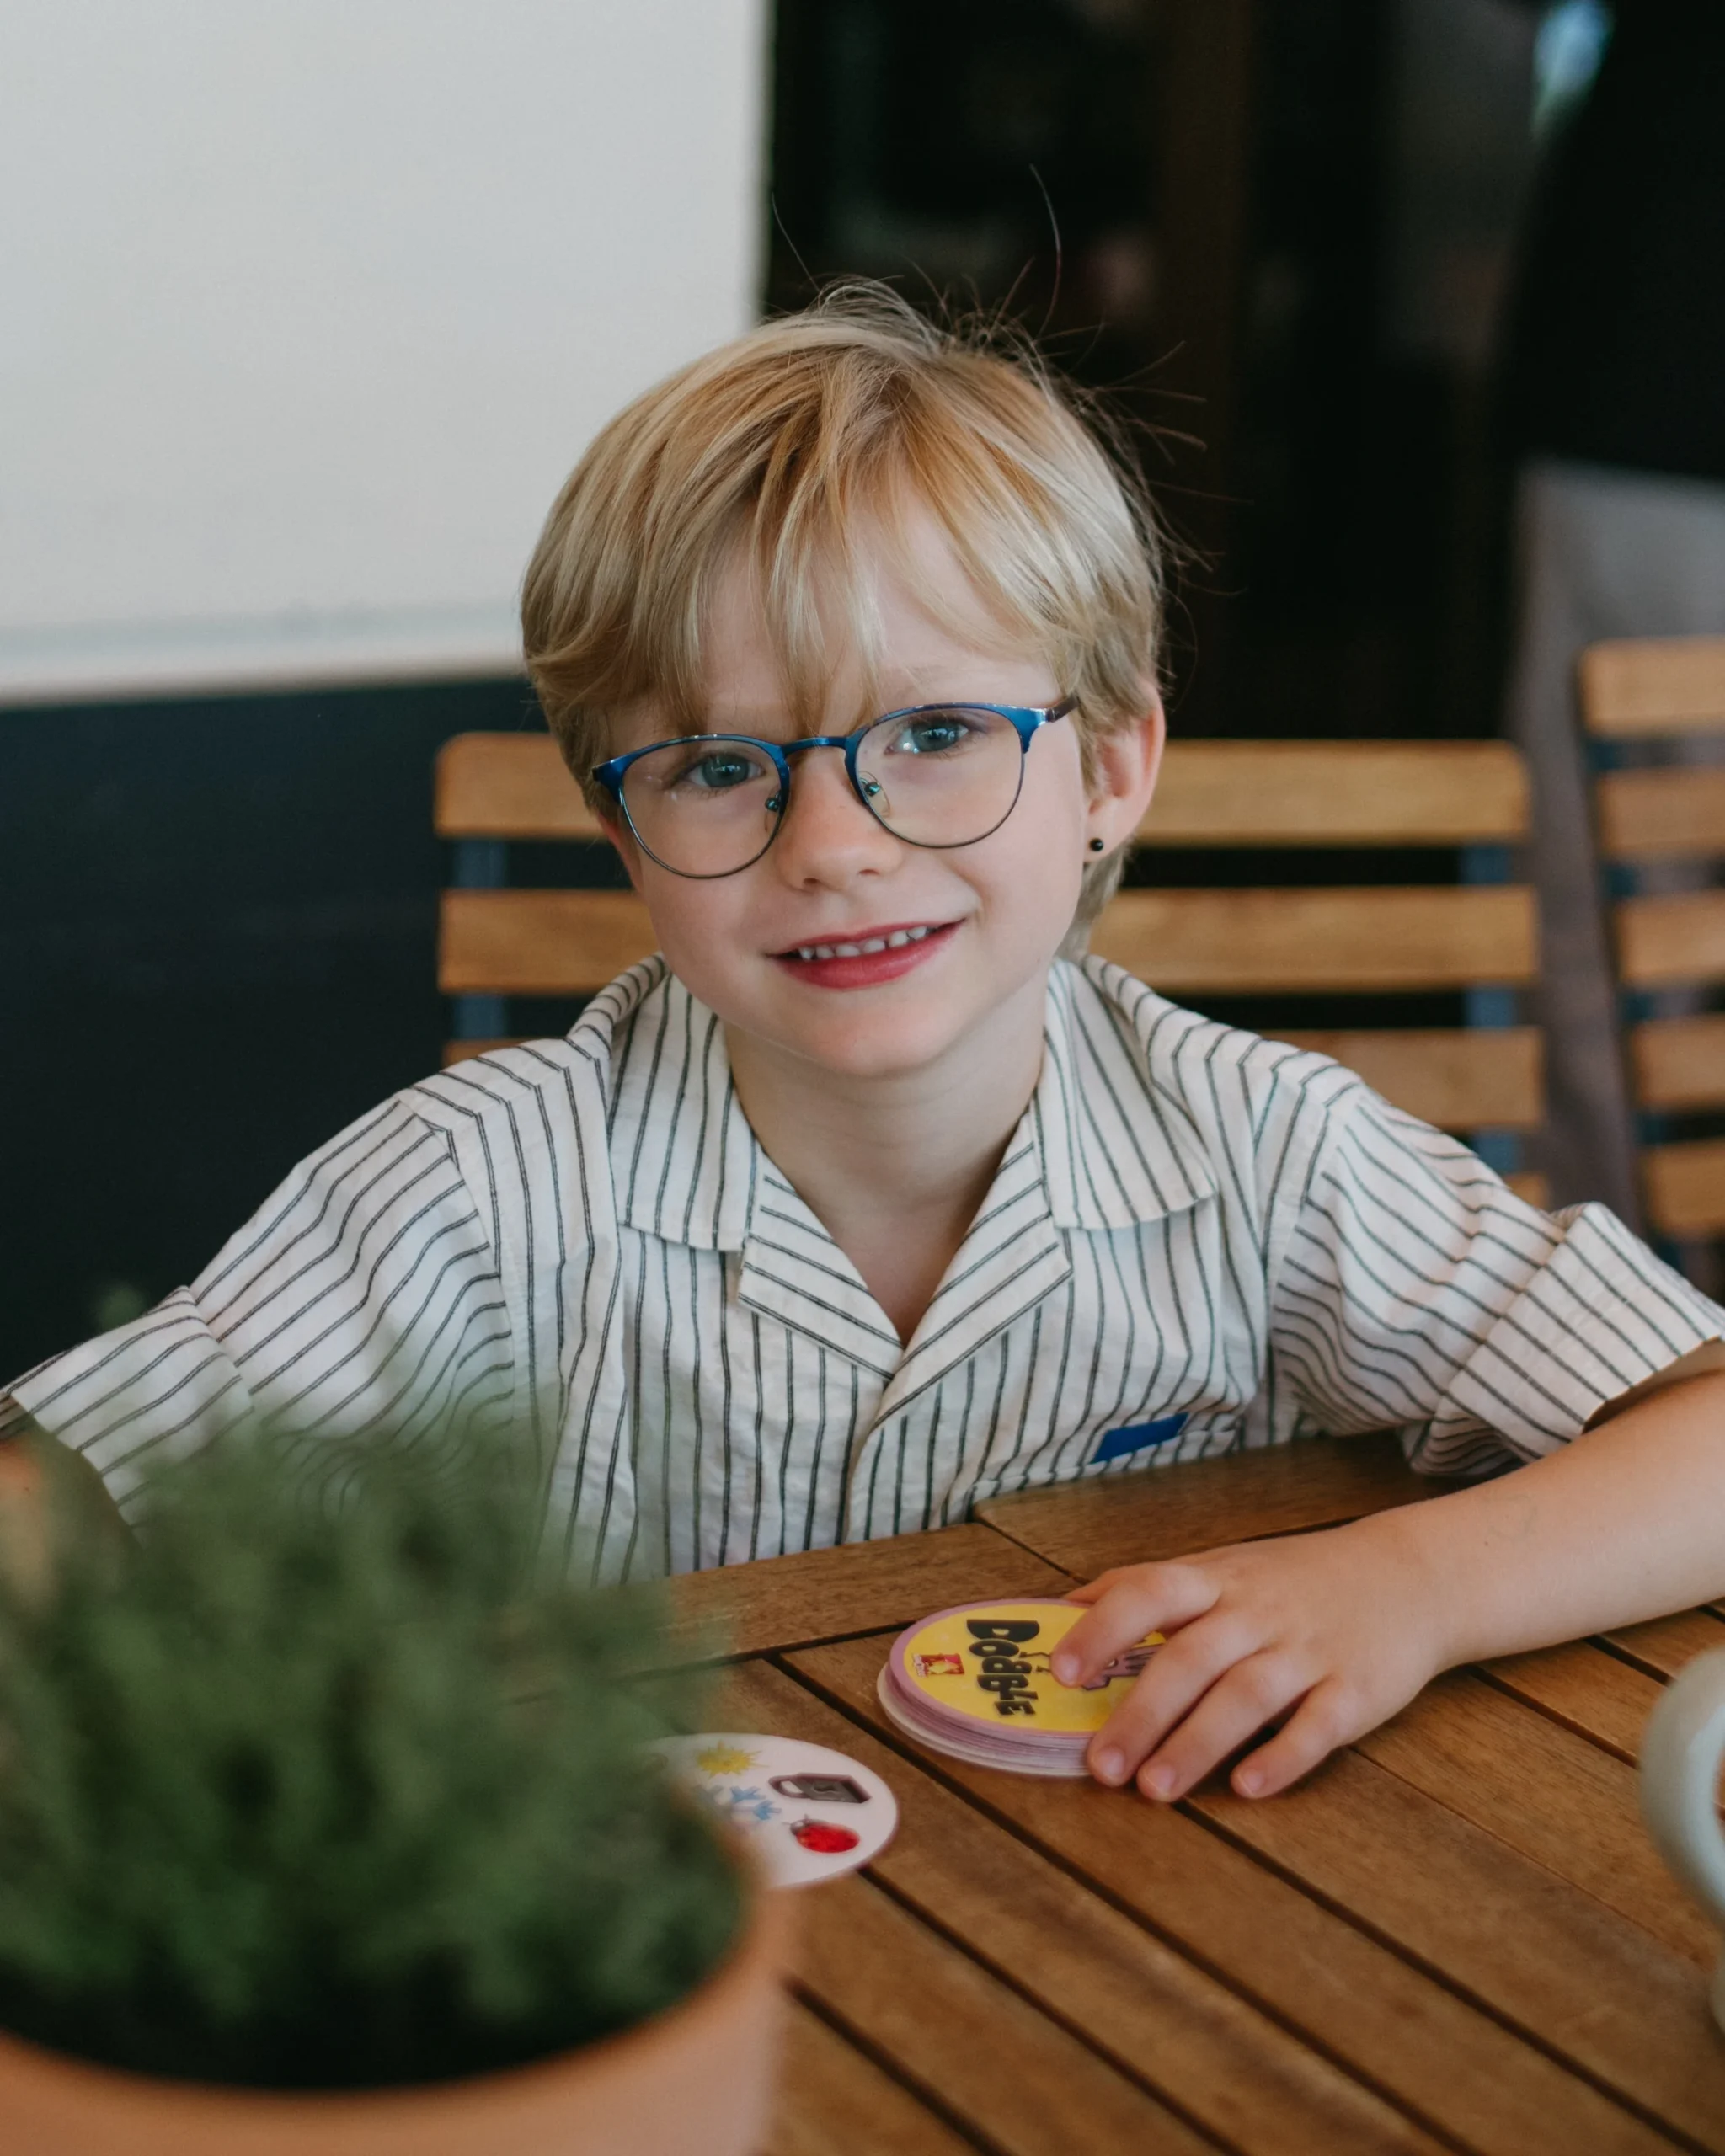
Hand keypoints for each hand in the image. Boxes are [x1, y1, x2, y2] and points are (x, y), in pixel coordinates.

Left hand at [1050, 1512, 1448, 1800]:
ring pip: (1246, 1696)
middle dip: (1142, 1714)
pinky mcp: (1356, 1691)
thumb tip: (1062, 1606)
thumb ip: (1148, 1585)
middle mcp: (1258, 1612)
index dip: (1104, 1628)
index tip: (1062, 1672)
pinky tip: (1248, 1787)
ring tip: (1154, 1790)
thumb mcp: (1221, 1565)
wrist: (1409, 1576)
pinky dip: (1282, 1756)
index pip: (1149, 1592)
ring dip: (1197, 1744)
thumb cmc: (1293, 1579)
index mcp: (1217, 1580)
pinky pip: (1317, 1726)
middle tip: (1099, 1767)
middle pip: (1192, 1659)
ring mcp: (1309, 1650)